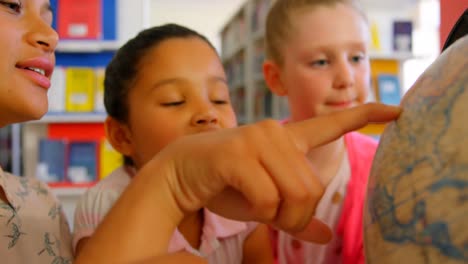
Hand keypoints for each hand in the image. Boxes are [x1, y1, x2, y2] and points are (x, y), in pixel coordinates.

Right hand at [160, 103, 400, 242]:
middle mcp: (277, 133)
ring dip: (277, 215)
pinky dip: (257, 212)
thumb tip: (326, 234)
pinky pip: (267, 198)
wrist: (180, 173)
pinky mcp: (238, 152)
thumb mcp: (267, 203)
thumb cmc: (226, 186)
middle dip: (295, 216)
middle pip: (312, 189)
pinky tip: (237, 196)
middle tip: (271, 216)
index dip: (365, 116)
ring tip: (255, 207)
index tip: (397, 110)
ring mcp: (259, 139)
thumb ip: (297, 211)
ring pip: (294, 194)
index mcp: (287, 140)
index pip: (330, 125)